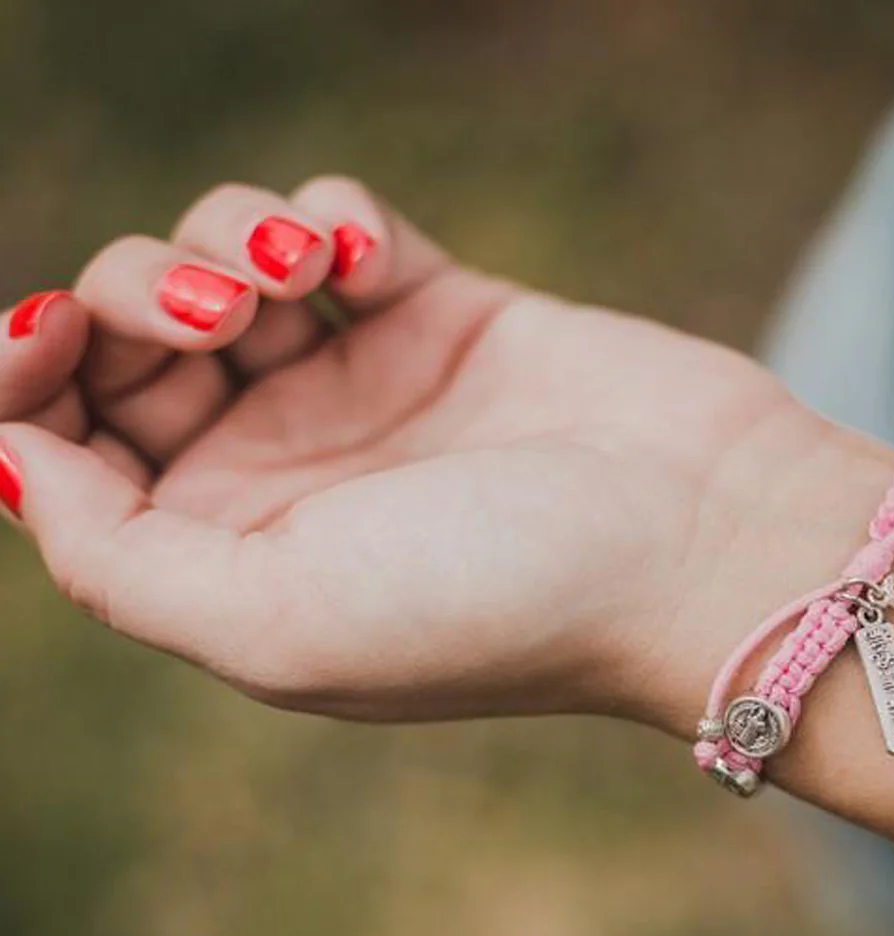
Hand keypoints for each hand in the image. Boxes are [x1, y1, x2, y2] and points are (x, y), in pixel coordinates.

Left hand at [0, 177, 870, 726]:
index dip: (23, 381)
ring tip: (299, 281)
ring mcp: (363, 387)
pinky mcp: (439, 314)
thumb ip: (116, 561)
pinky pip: (336, 227)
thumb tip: (13, 462)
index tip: (38, 336)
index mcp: (231, 559)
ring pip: (219, 264)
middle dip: (128, 300)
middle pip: (127, 345)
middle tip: (214, 314)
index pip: (66, 456)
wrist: (695, 542)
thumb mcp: (278, 627)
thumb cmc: (502, 601)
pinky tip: (366, 265)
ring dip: (223, 241)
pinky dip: (326, 220)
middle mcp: (285, 471)